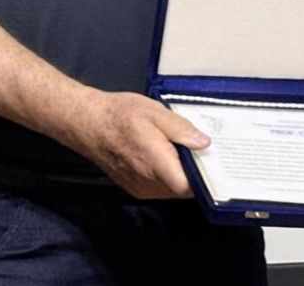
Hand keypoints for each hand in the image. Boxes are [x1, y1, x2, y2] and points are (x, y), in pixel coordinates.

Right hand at [67, 90, 209, 198]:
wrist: (88, 124)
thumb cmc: (119, 115)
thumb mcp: (155, 112)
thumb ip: (181, 129)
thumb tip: (204, 143)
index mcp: (155, 162)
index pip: (188, 187)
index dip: (204, 179)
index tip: (215, 165)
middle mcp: (147, 181)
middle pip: (183, 190)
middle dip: (196, 174)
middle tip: (204, 153)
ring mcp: (140, 188)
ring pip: (172, 191)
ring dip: (181, 176)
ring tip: (186, 153)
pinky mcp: (135, 188)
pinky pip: (160, 189)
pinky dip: (169, 177)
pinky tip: (169, 158)